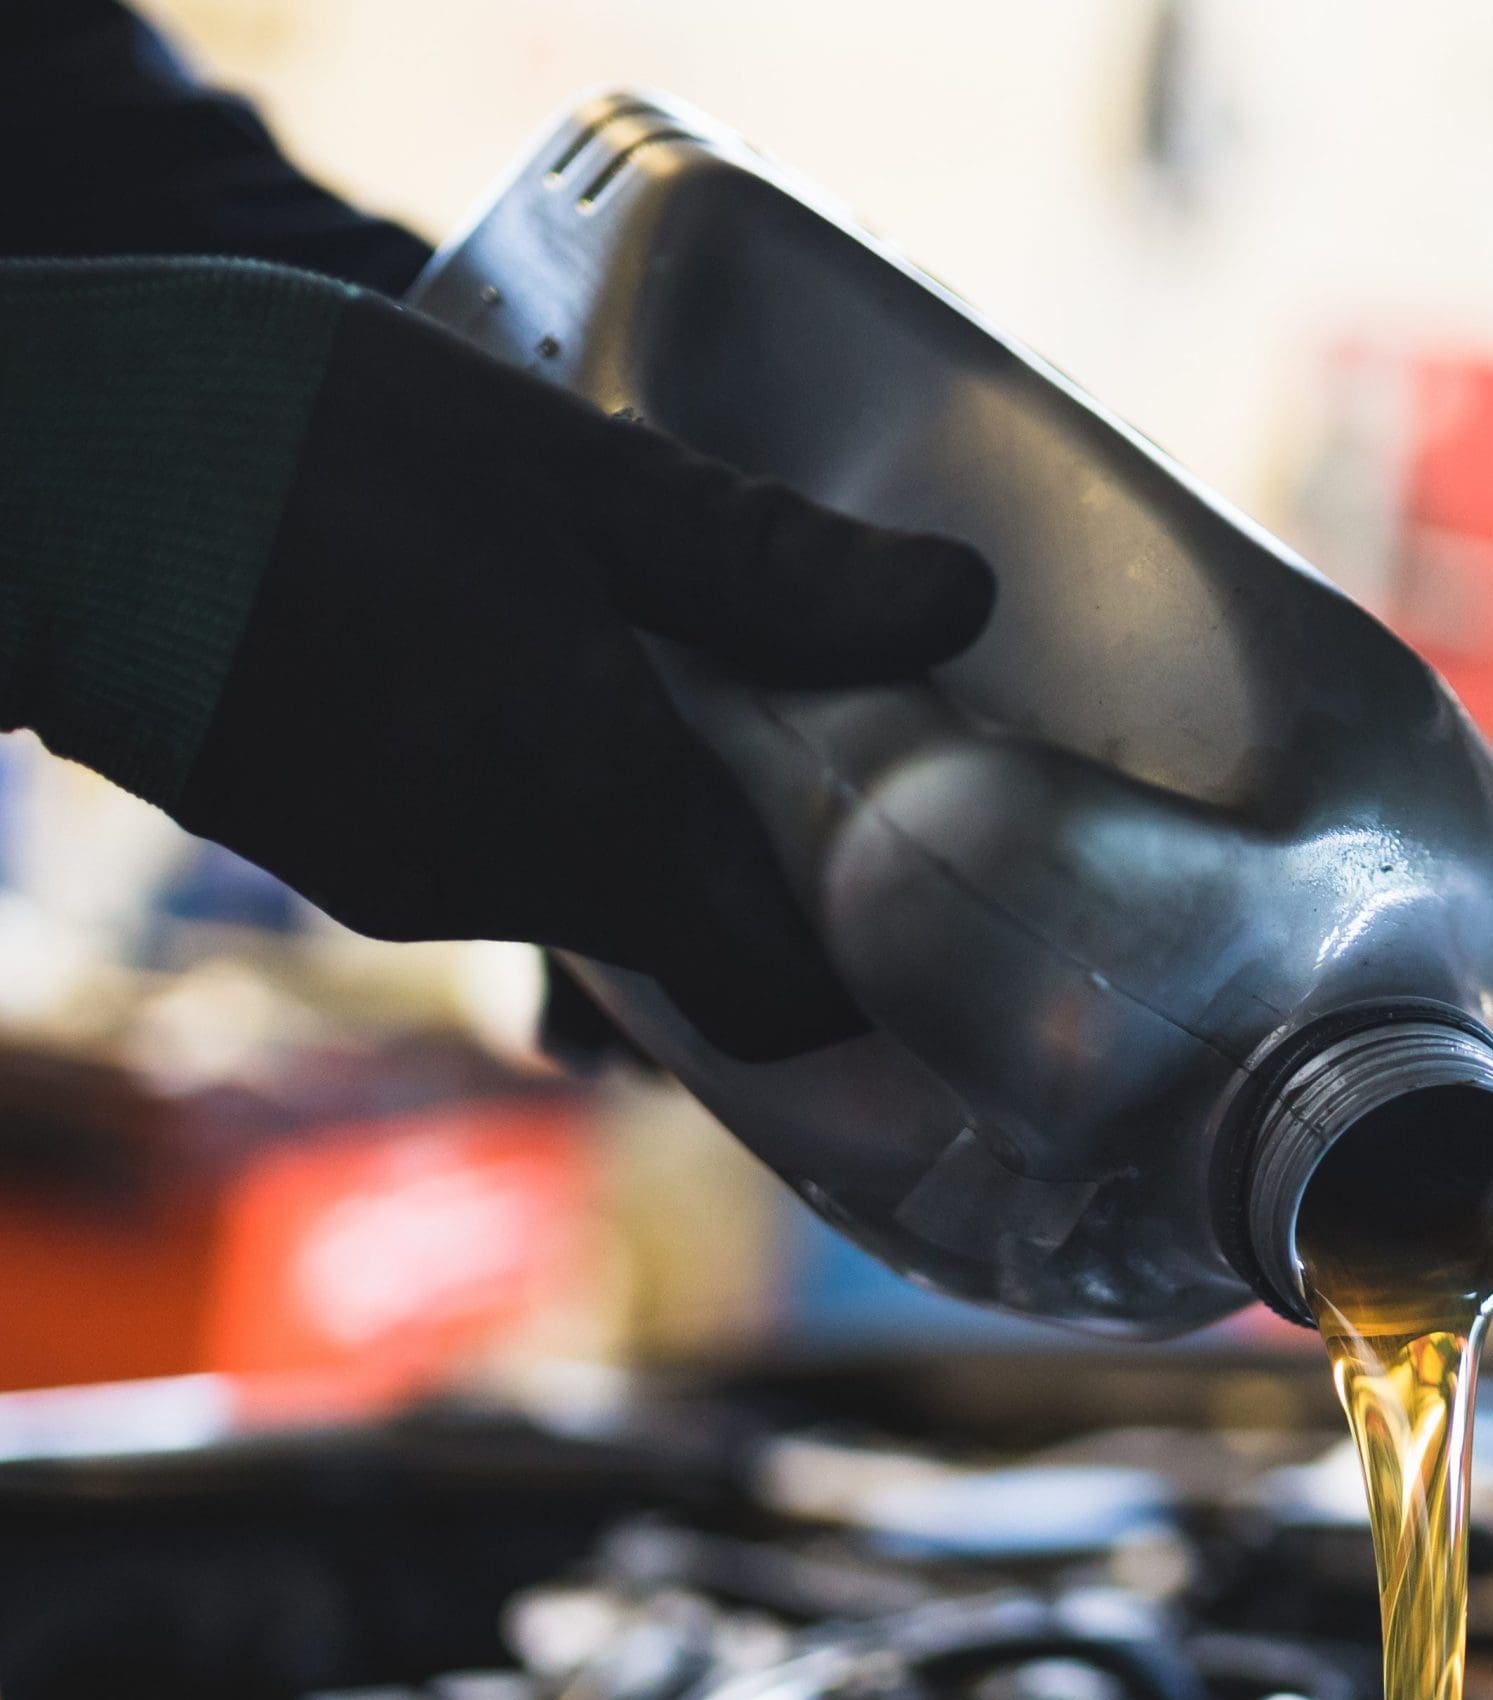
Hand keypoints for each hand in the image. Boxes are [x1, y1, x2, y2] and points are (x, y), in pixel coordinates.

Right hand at [173, 293, 992, 1056]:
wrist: (31, 489)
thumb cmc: (285, 456)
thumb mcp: (559, 472)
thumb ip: (758, 563)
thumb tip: (951, 606)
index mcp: (596, 819)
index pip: (782, 999)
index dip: (863, 973)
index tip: (919, 885)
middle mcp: (508, 891)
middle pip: (697, 950)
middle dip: (771, 872)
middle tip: (825, 742)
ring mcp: (408, 884)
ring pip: (596, 897)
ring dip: (655, 817)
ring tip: (677, 673)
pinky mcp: (337, 849)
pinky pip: (496, 857)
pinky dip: (552, 798)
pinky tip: (540, 671)